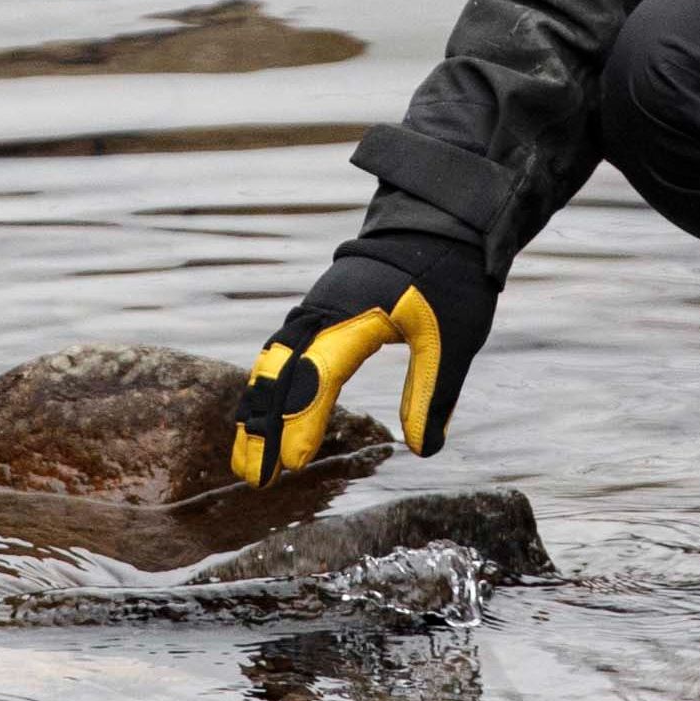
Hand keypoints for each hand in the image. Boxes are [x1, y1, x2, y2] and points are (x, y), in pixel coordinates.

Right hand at [228, 239, 483, 482]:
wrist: (438, 221)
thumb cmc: (449, 276)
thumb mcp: (453, 338)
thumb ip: (433, 393)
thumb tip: (422, 449)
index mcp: (356, 316)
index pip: (318, 375)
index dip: (302, 420)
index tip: (293, 464)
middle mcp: (323, 311)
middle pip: (279, 374)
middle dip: (263, 427)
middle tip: (253, 479)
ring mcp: (315, 309)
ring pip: (271, 364)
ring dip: (257, 411)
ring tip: (246, 461)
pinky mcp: (316, 311)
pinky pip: (279, 353)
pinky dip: (265, 388)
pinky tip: (259, 418)